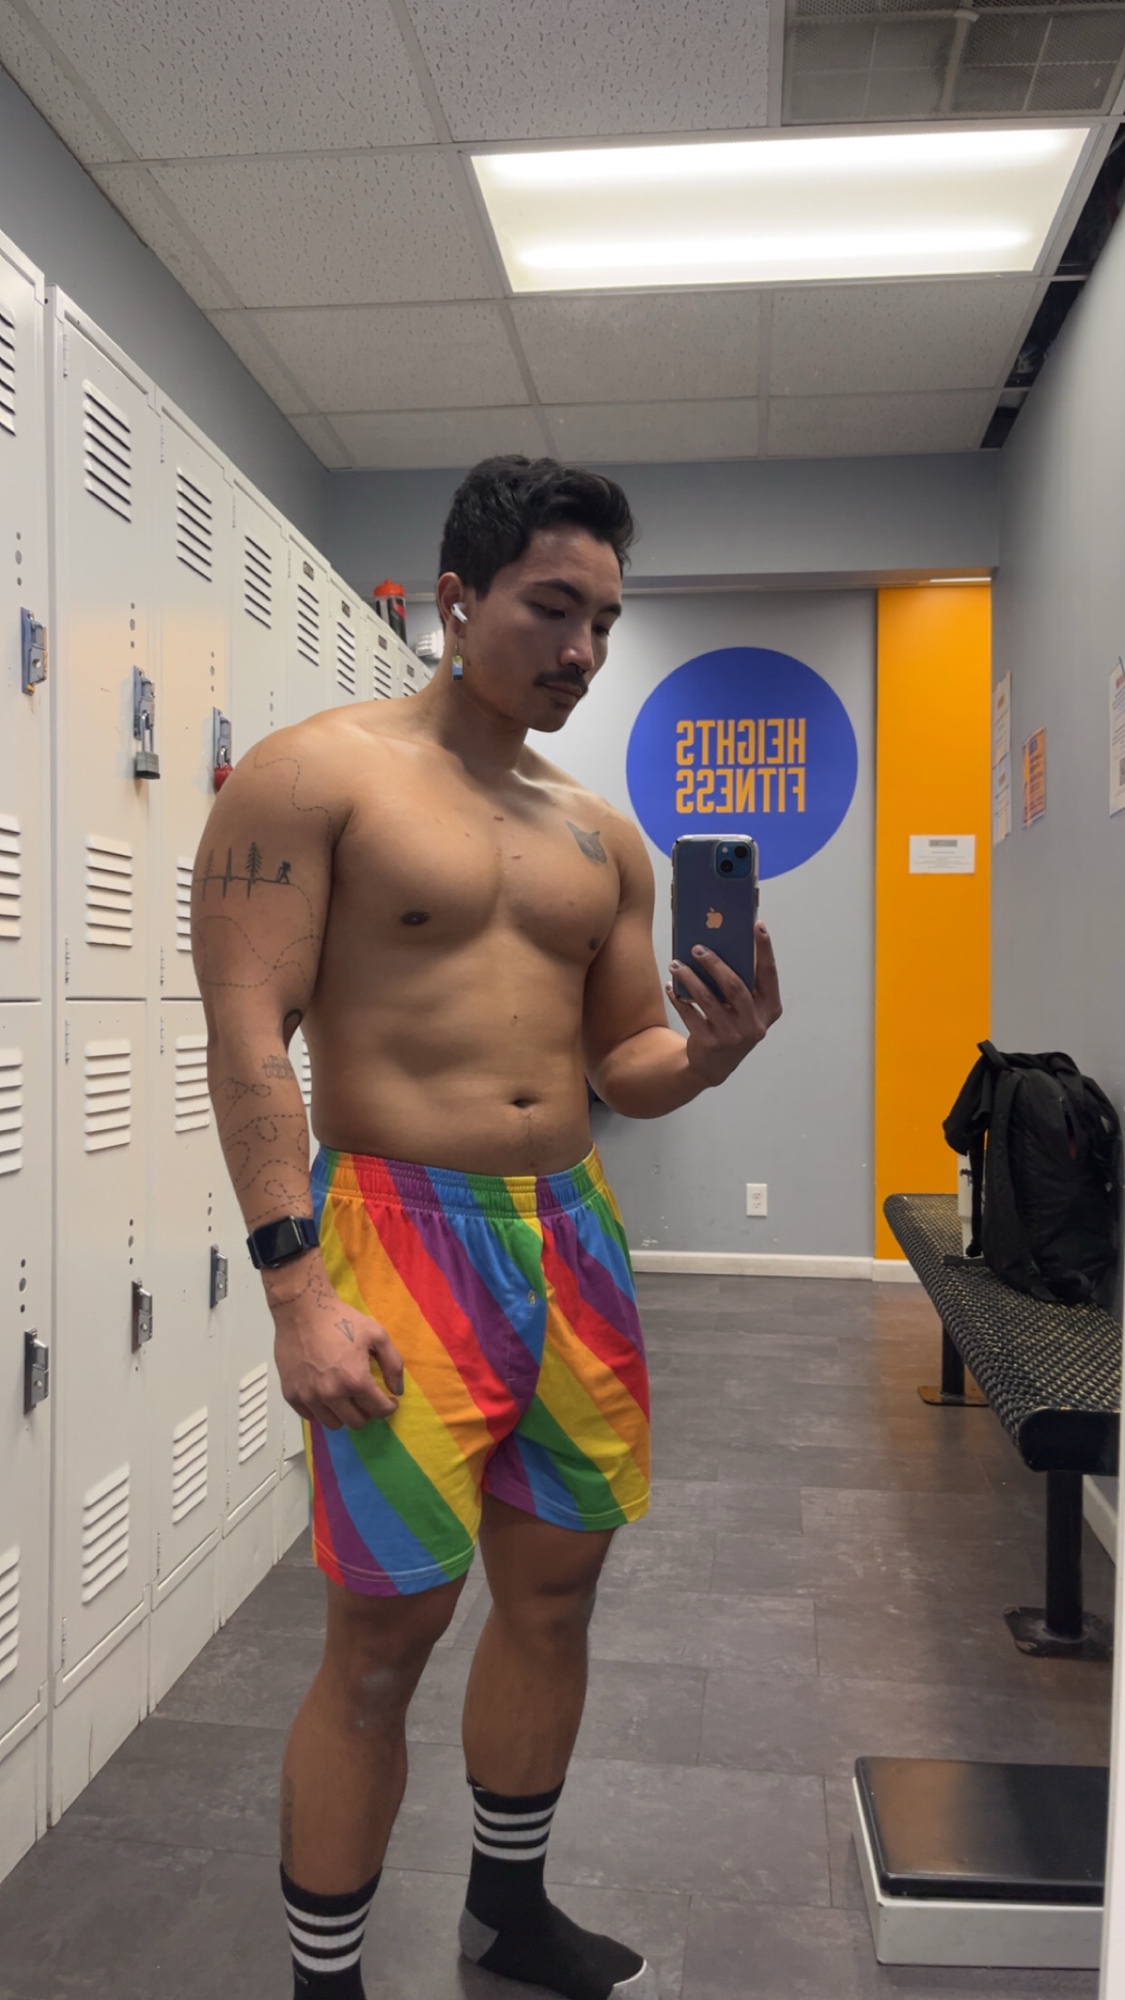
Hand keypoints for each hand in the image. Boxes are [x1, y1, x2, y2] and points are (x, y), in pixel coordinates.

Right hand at [268, 1255, 404, 1430]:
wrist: (302, 1310)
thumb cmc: (341, 1319)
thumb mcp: (377, 1334)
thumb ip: (393, 1364)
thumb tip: (397, 1391)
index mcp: (355, 1381)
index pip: (379, 1410)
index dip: (389, 1407)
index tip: (389, 1400)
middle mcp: (331, 1395)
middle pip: (357, 1422)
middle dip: (367, 1412)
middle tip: (367, 1398)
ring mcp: (309, 1397)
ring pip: (333, 1424)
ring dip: (344, 1415)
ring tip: (346, 1398)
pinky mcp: (291, 1395)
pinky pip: (311, 1417)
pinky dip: (321, 1411)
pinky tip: (326, 1395)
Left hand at [666, 922, 781, 1087]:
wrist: (714, 1066)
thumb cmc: (732, 1025)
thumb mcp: (746, 1009)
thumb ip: (743, 985)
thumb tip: (721, 945)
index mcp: (770, 1009)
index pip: (770, 973)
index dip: (765, 949)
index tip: (757, 925)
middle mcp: (755, 1024)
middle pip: (734, 985)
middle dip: (714, 963)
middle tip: (697, 947)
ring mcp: (733, 1036)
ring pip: (708, 999)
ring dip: (690, 978)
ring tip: (675, 964)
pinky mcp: (711, 1043)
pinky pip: (691, 1014)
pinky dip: (678, 998)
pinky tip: (671, 986)